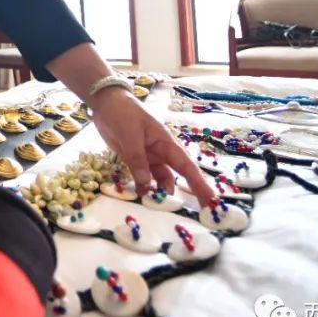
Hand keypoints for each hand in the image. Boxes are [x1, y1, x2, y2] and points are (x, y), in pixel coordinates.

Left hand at [89, 87, 214, 205]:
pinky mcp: (135, 160)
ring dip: (161, 192)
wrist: (106, 102)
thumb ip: (137, 160)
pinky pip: (144, 177)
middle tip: (200, 213)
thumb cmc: (123, 113)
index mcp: (166, 143)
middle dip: (189, 193)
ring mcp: (149, 157)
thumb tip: (147, 186)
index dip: (199, 184)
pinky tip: (141, 195)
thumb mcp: (130, 136)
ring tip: (159, 207)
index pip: (187, 167)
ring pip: (161, 179)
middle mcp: (161, 152)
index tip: (211, 200)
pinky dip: (144, 187)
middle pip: (178, 176)